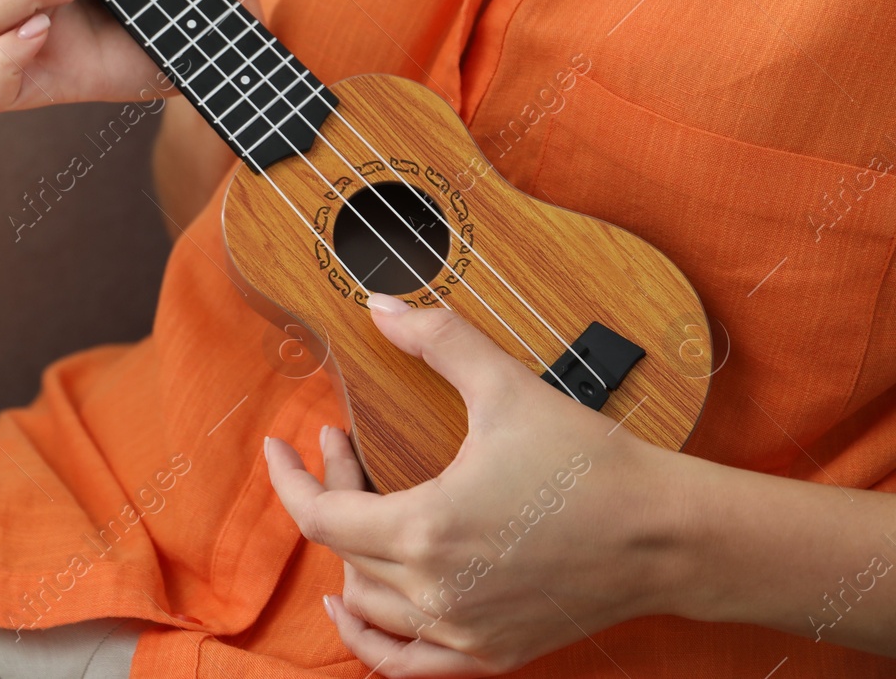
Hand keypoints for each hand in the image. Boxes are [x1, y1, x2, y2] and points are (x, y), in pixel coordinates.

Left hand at [264, 293, 685, 676]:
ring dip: (348, 555)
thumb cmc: (591, 464)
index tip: (280, 446)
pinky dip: (372, 642)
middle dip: (331, 489)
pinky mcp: (493, 651)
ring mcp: (462, 630)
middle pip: (342, 550)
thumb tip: (380, 307)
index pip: (319, 514)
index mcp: (425, 531)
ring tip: (355, 507)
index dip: (289, 477)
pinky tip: (353, 610)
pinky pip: (408, 664)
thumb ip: (438, 340)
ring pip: (367, 605)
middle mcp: (434, 592)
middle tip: (344, 445)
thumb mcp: (505, 386)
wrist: (668, 534)